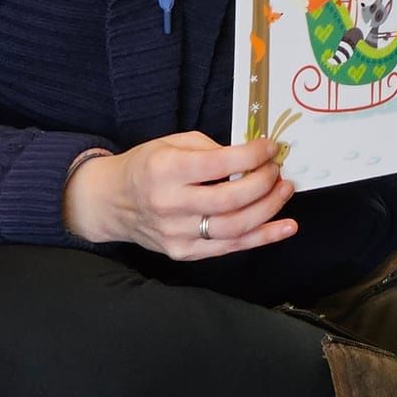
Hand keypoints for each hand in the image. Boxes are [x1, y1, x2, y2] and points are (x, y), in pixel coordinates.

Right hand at [64, 132, 296, 259]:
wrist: (110, 202)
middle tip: (278, 170)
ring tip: (285, 190)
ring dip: (269, 208)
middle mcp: (169, 204)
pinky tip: (286, 227)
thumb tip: (252, 156)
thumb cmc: (146, 167)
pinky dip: (263, 237)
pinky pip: (230, 247)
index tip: (271, 147)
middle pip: (230, 200)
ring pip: (235, 228)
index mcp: (165, 170)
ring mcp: (176, 233)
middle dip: (264, 183)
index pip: (218, 164)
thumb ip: (210, 148)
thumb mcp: (171, 143)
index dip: (252, 155)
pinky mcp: (183, 253)